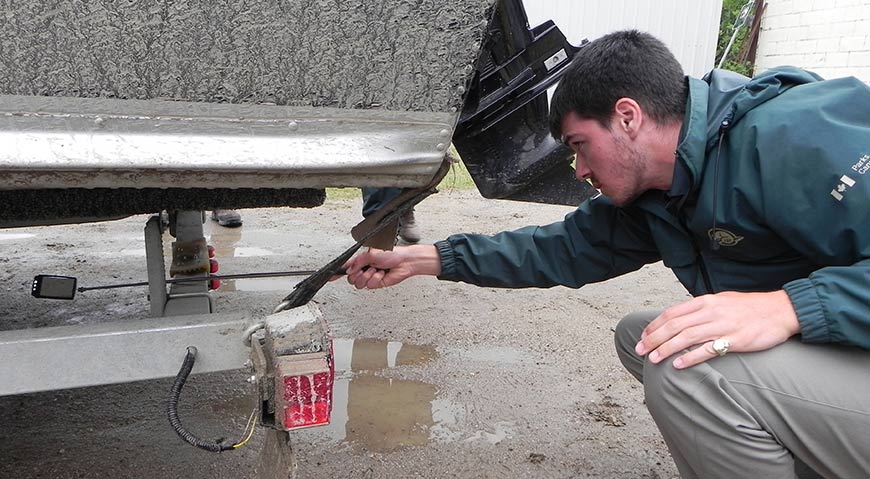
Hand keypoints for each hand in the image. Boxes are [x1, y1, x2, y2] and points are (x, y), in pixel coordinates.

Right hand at [342, 244, 440, 288]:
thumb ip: (358, 262)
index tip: (329, 277)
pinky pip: (370, 285)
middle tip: (366, 269)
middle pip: (350, 279)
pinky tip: (382, 274)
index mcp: (361, 261)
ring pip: (359, 283)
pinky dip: (376, 279)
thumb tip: (348, 270)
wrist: (404, 262)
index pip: (346, 267)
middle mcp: (364, 269)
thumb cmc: (391, 253)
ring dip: (368, 276)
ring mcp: (370, 277)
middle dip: (357, 274)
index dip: (337, 273)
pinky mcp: (376, 284)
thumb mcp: (371, 253)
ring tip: (376, 270)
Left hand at [634, 290, 799, 368]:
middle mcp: (711, 312)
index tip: (643, 337)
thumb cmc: (750, 308)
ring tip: (653, 359)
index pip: (672, 313)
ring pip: (686, 337)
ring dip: (667, 349)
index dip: (654, 325)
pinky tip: (678, 365)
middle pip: (674, 325)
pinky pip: (708, 350)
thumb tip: (681, 319)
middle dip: (654, 338)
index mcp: (705, 301)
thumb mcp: (721, 301)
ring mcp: (723, 325)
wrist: (780, 310)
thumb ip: (701, 309)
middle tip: (640, 350)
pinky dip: (691, 357)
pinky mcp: (736, 340)